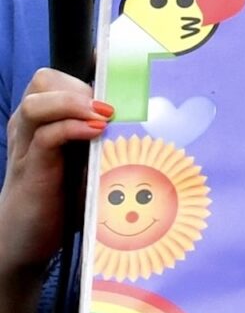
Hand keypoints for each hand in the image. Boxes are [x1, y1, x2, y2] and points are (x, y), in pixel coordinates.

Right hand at [0, 68, 111, 280]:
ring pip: (37, 101)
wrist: (25, 243)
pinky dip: (72, 128)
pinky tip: (96, 133)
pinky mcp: (31, 170)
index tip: (118, 70)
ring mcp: (26, 147)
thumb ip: (104, 142)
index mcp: (42, 120)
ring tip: (104, 115)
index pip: (55, 77)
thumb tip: (153, 126)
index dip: (85, 68)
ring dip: (74, 102)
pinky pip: (45, 136)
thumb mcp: (85, 164)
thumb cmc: (60, 202)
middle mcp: (30, 127)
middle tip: (109, 103)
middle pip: (44, 80)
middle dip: (79, 84)